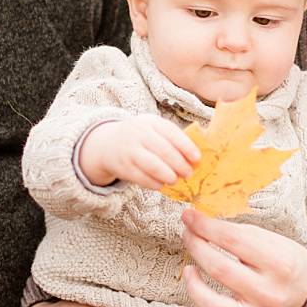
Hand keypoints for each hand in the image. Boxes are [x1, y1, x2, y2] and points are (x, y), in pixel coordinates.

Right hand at [79, 115, 199, 189]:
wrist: (109, 143)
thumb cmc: (142, 137)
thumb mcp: (154, 129)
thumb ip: (172, 139)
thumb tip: (196, 158)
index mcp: (151, 122)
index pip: (172, 133)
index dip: (186, 146)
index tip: (197, 158)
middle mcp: (139, 134)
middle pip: (164, 150)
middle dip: (180, 164)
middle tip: (189, 173)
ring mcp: (129, 150)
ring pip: (153, 165)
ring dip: (168, 175)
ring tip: (175, 180)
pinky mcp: (123, 167)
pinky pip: (142, 178)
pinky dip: (155, 183)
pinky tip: (162, 184)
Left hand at [176, 205, 306, 306]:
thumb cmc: (286, 262)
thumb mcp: (273, 241)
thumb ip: (238, 234)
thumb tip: (199, 223)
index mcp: (280, 264)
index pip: (233, 240)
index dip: (205, 226)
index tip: (189, 215)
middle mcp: (269, 294)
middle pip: (221, 270)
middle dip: (196, 247)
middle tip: (187, 235)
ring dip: (193, 286)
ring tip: (189, 269)